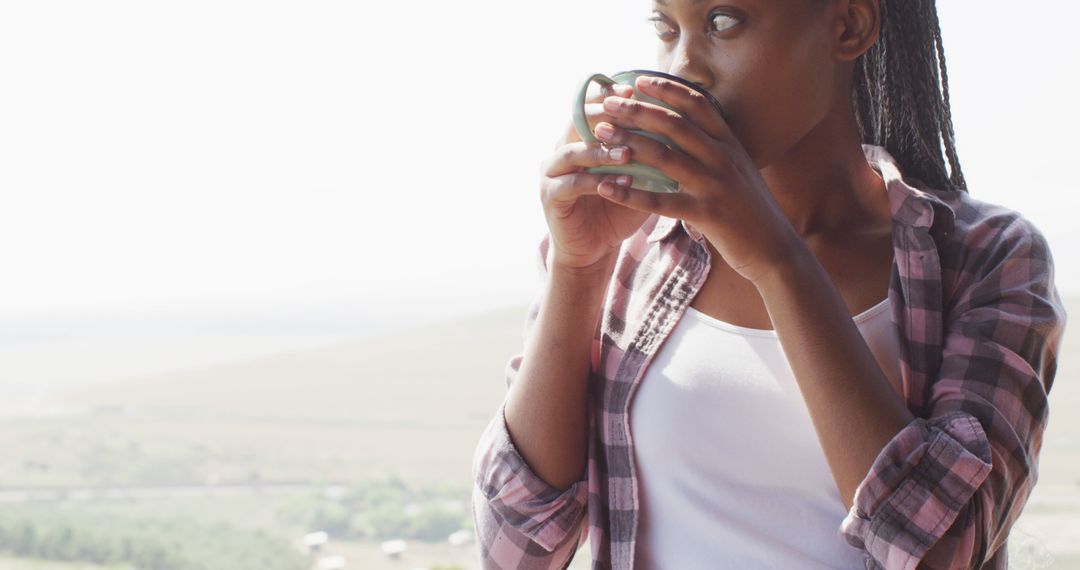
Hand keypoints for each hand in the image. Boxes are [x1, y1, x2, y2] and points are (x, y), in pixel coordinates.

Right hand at [539, 84, 652, 270]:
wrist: (594, 248)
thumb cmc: (619, 208)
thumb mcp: (636, 175)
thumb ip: (648, 150)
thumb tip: (680, 120)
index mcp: (579, 138)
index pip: (589, 106)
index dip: (608, 95)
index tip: (633, 87)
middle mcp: (560, 150)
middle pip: (576, 122)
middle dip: (603, 116)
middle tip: (628, 112)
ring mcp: (551, 173)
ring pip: (573, 152)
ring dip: (601, 151)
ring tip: (628, 152)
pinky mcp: (549, 197)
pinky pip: (572, 185)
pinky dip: (596, 183)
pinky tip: (620, 183)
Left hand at [591, 75, 802, 284]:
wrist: (776, 249)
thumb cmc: (751, 210)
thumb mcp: (739, 170)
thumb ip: (716, 148)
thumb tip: (689, 129)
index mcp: (730, 144)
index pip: (697, 104)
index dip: (667, 89)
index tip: (638, 79)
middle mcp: (723, 158)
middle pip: (674, 124)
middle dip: (638, 110)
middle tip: (609, 103)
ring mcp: (715, 185)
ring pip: (664, 157)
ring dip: (629, 142)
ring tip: (600, 135)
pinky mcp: (706, 215)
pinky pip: (660, 202)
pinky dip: (630, 194)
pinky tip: (606, 188)